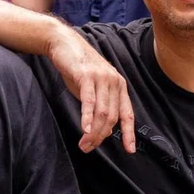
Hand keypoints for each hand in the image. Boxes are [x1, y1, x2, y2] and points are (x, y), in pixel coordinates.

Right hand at [45, 27, 134, 152]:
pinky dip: (87, 118)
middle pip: (112, 117)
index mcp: (119, 86)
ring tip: (84, 145)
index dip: (129, 133)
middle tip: (88, 148)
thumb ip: (100, 105)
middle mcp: (114, 82)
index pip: (128, 114)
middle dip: (101, 137)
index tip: (129, 150)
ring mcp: (102, 78)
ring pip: (102, 112)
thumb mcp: (93, 87)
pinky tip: (84, 130)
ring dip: (93, 132)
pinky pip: (89, 101)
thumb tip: (101, 130)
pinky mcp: (87, 76)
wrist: (65, 43)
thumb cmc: (78, 68)